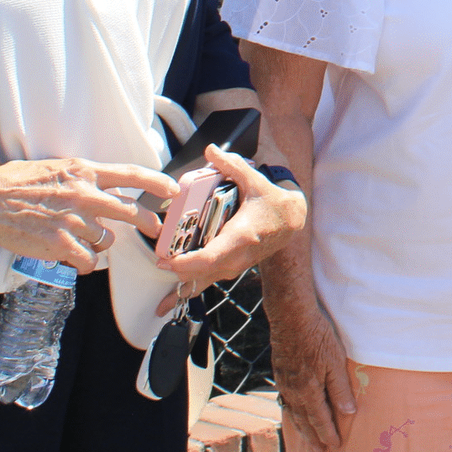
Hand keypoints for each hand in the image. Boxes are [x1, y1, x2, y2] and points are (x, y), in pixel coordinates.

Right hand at [0, 157, 174, 272]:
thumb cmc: (18, 180)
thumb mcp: (57, 168)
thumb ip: (85, 178)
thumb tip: (108, 188)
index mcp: (84, 171)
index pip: (130, 174)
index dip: (156, 183)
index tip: (172, 190)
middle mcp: (83, 194)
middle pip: (130, 211)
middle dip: (147, 221)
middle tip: (155, 228)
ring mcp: (72, 221)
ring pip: (106, 240)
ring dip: (100, 244)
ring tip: (82, 240)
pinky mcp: (59, 244)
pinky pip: (88, 261)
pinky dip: (85, 263)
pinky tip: (74, 258)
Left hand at [156, 145, 308, 313]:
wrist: (293, 221)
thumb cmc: (273, 202)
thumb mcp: (255, 181)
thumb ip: (231, 165)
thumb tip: (210, 150)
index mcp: (241, 236)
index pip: (211, 257)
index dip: (187, 262)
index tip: (167, 261)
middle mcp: (238, 256)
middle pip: (203, 273)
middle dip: (179, 273)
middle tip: (158, 265)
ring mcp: (236, 265)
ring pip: (206, 282)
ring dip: (183, 289)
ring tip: (160, 299)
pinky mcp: (233, 268)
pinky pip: (209, 282)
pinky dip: (191, 290)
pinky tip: (171, 302)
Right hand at [264, 284, 355, 451]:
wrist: (290, 315)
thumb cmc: (317, 336)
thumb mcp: (335, 361)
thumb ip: (341, 388)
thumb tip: (349, 412)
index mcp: (308, 391)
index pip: (320, 419)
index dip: (328, 433)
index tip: (334, 446)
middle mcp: (293, 391)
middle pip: (304, 420)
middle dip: (313, 436)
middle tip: (319, 451)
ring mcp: (284, 382)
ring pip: (293, 411)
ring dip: (301, 427)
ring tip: (306, 438)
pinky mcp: (280, 371)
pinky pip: (286, 399)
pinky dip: (291, 411)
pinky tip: (294, 410)